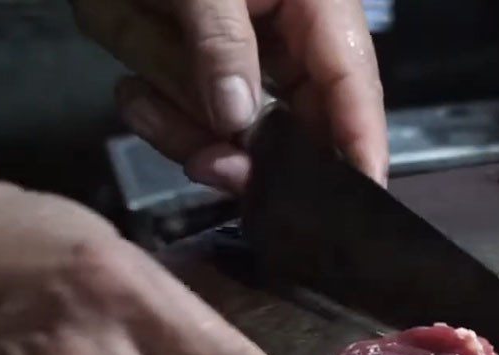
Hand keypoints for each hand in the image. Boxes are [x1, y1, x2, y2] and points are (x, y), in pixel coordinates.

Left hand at [72, 0, 387, 192]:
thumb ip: (221, 40)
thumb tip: (238, 118)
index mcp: (312, 5)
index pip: (351, 79)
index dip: (362, 139)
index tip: (364, 192)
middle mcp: (282, 44)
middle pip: (293, 126)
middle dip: (250, 155)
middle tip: (213, 170)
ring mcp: (236, 68)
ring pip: (233, 137)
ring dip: (186, 131)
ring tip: (145, 100)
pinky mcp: (192, 82)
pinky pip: (186, 126)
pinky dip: (156, 119)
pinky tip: (133, 94)